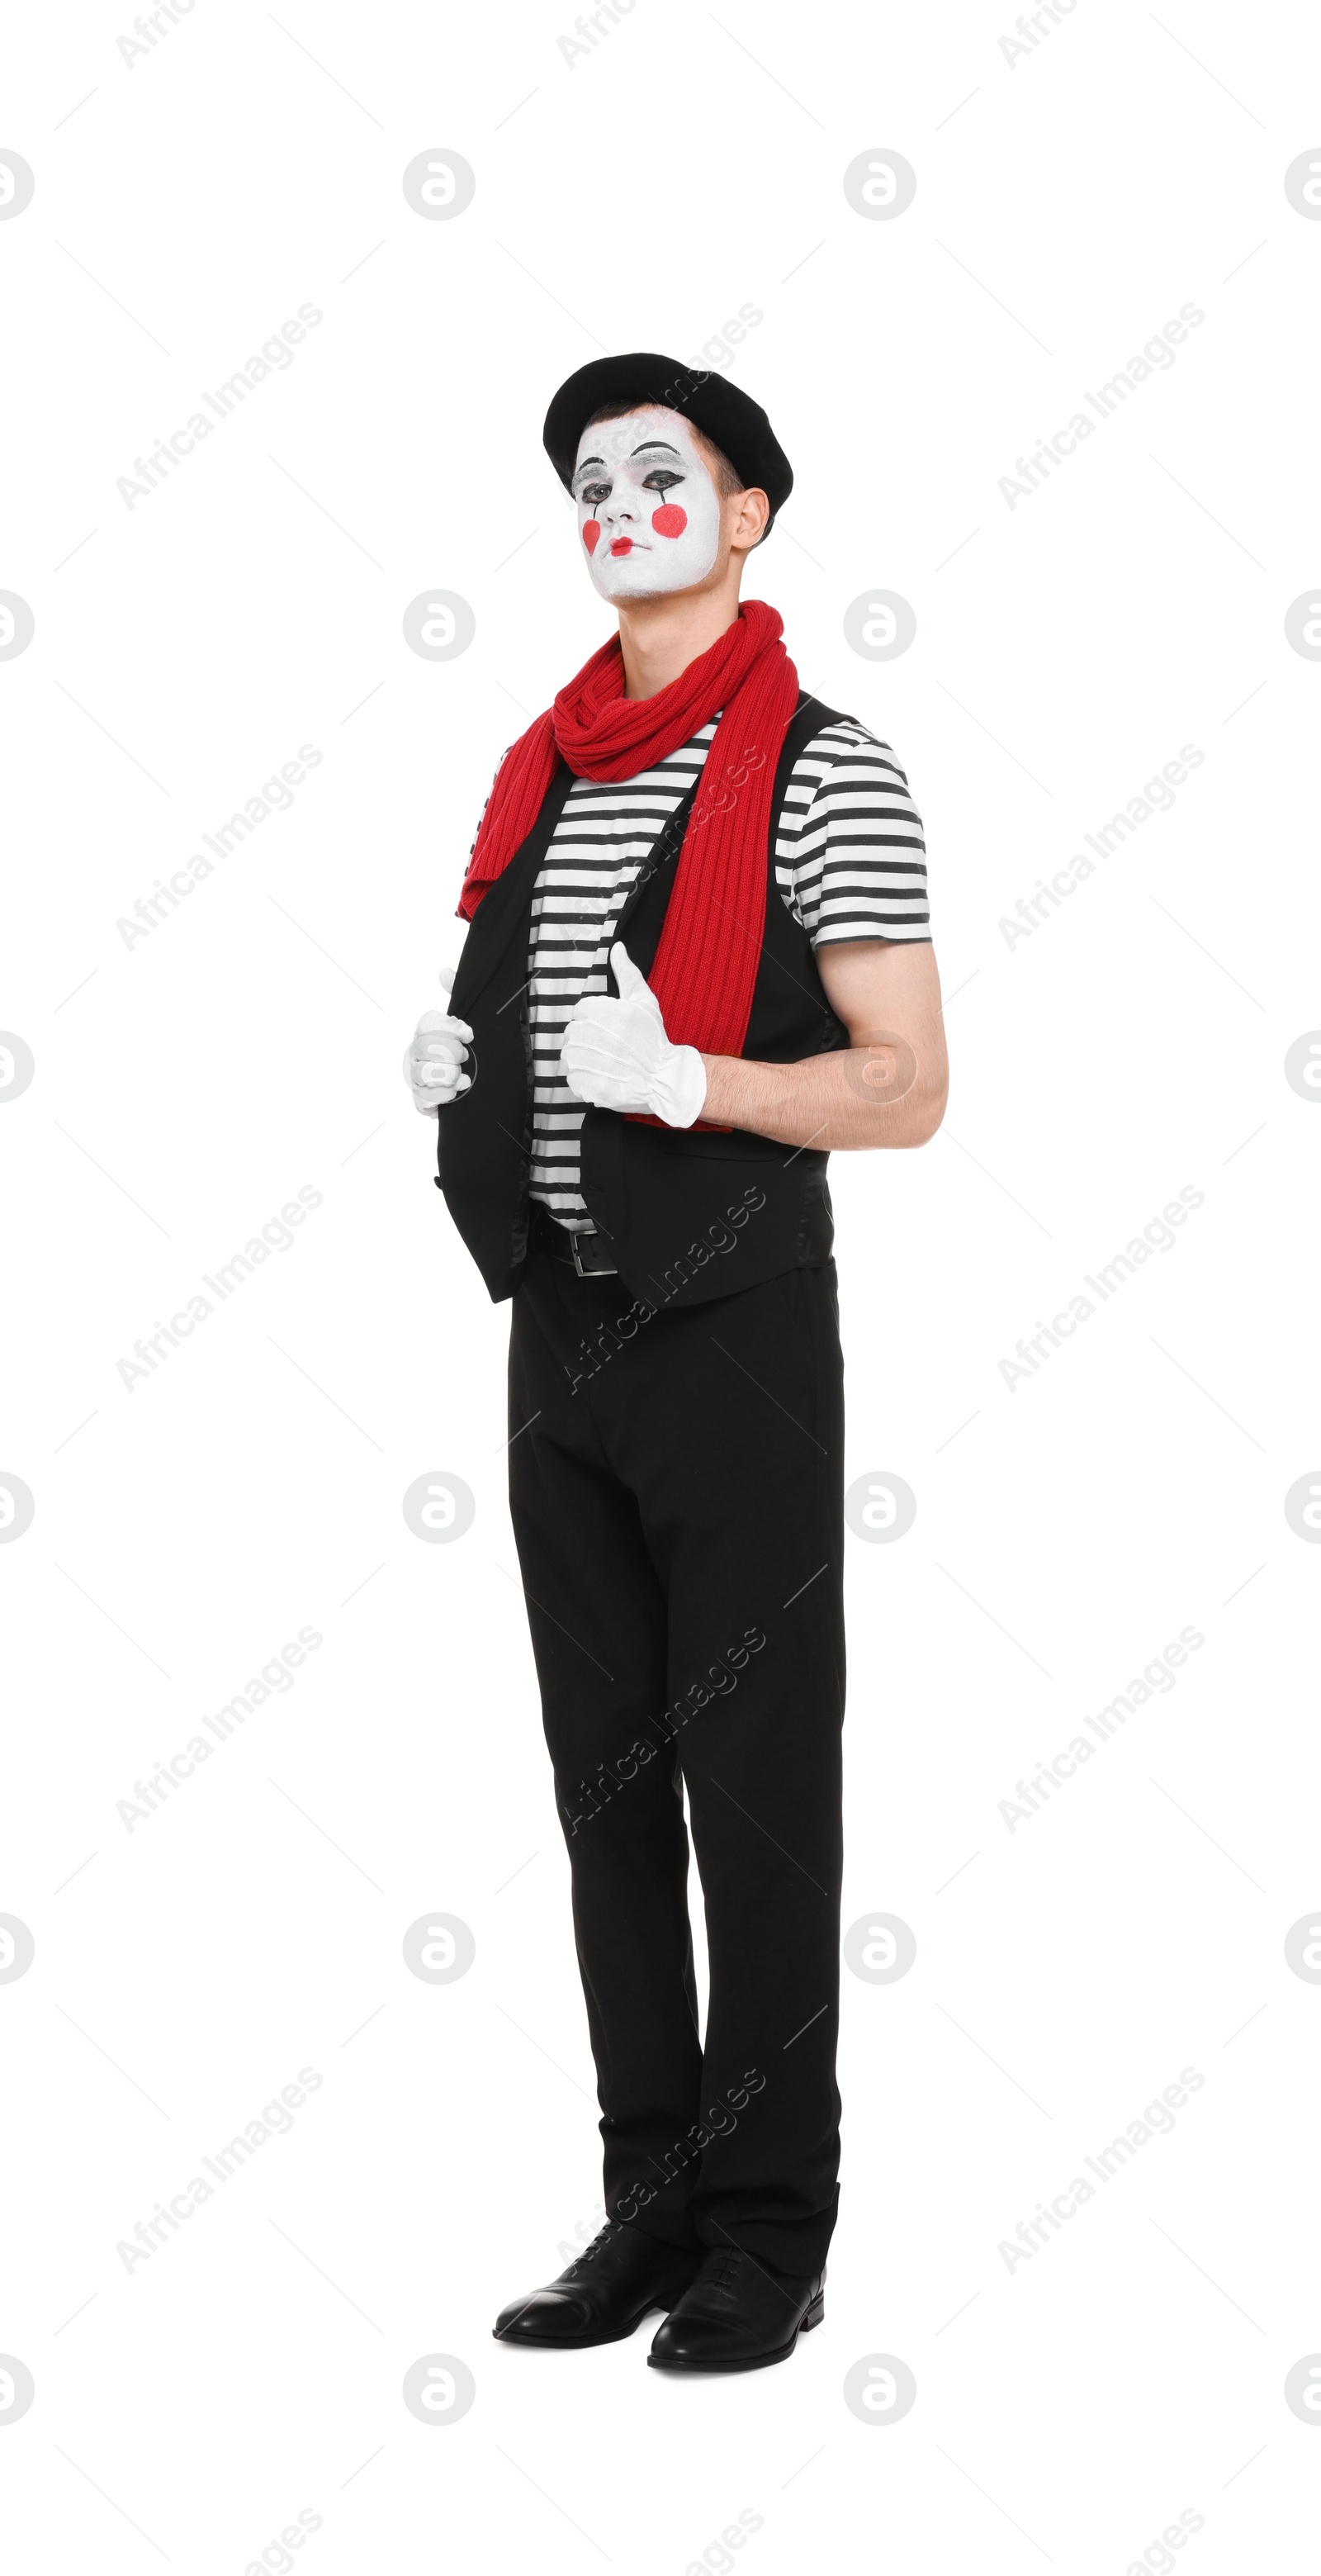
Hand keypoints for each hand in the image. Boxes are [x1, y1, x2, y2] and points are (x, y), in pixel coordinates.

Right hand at [403, 968, 473, 1115]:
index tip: (469, 1034)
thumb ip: (459, 997)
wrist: (480, 1086)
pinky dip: (445, 1095)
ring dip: (450, 1075)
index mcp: (426, 1032)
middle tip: (467, 1057)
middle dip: (453, 1053)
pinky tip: (458, 1091)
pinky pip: (425, 1098)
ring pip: (425, 1073)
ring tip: (464, 1077)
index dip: (449, 1028)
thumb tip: (445, 972)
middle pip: (426, 1047)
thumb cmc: (468, 1052)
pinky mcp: (420, 1101)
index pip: (427, 1022)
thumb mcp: (469, 1023)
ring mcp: (415, 1077)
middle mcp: (415, 1052)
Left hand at [559, 943, 706, 1127]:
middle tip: (611, 1047)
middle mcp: (590, 1036)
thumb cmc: (654, 1039)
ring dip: (584, 1059)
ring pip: (569, 1056)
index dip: (595, 1020)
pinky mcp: (587, 1087)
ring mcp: (587, 1063)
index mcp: (600, 1012)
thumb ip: (626, 972)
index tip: (611, 1029)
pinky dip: (585, 1081)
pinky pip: (573, 1080)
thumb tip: (617, 948)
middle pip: (572, 1033)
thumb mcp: (643, 1000)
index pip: (580, 1011)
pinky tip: (604, 1077)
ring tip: (606, 1062)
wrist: (665, 1078)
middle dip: (588, 1039)